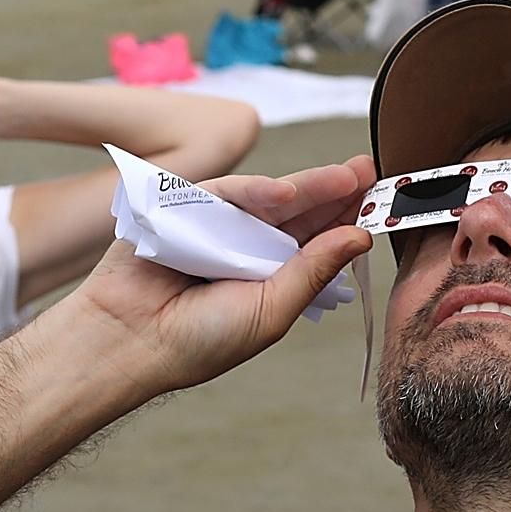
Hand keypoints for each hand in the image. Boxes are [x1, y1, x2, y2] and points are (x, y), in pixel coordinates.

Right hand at [63, 157, 375, 395]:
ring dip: (307, 186)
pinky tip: (285, 192)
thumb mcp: (272, 311)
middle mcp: (247, 246)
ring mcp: (216, 225)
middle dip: (335, 190)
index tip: (381, 200)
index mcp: (270, 276)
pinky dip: (254, 190)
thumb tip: (359, 237)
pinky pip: (226, 192)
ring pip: (269, 197)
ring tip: (344, 177)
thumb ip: (313, 271)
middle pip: (299, 211)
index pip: (316, 240)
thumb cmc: (198, 340)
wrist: (129, 340)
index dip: (347, 218)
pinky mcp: (184, 207)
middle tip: (369, 170)